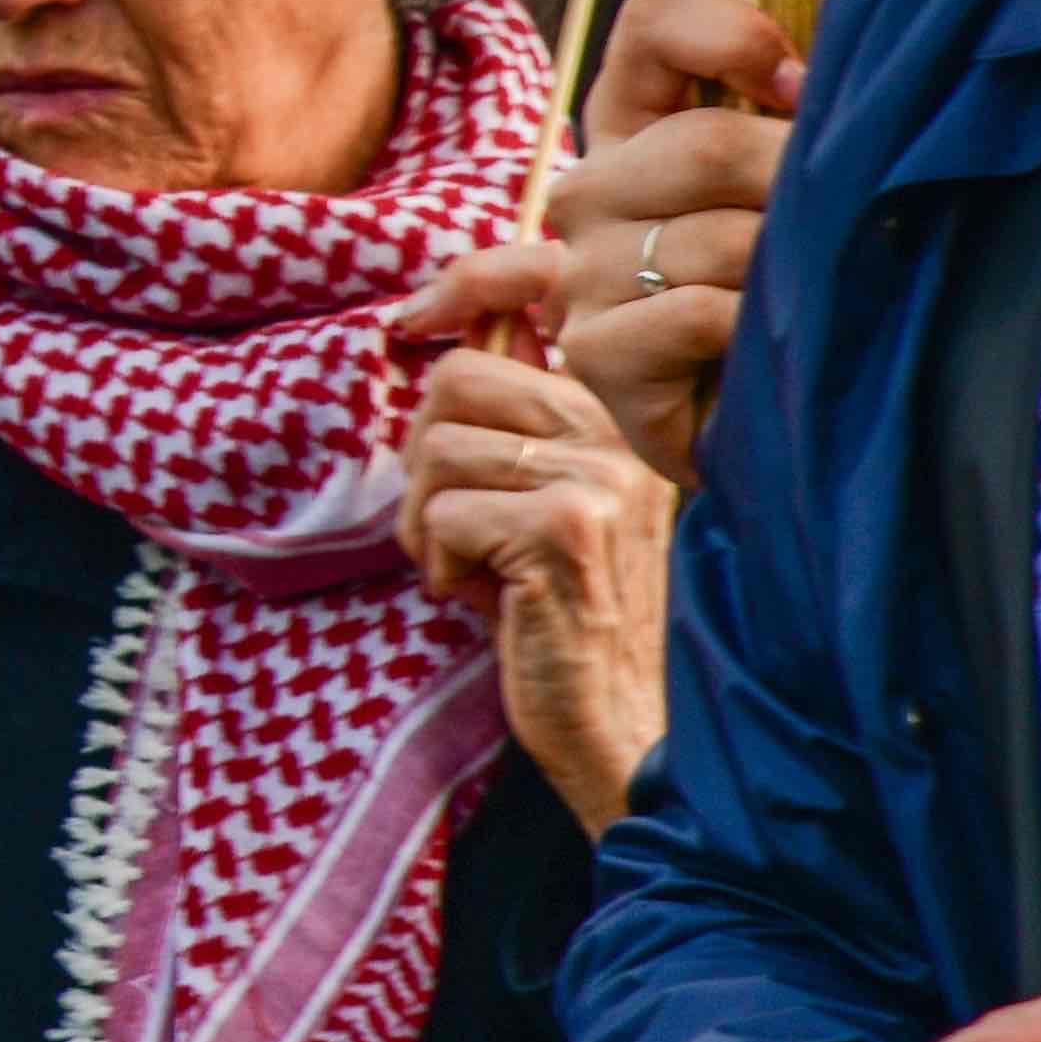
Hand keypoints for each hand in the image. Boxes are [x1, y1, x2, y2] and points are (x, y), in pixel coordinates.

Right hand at [398, 0, 799, 490]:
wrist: (777, 434)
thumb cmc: (800, 292)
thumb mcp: (804, 181)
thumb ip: (811, 94)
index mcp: (632, 128)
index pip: (651, 26)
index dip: (731, 34)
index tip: (802, 85)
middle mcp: (587, 190)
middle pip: (702, 143)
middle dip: (799, 186)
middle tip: (849, 230)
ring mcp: (578, 273)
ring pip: (718, 238)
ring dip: (793, 277)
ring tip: (811, 305)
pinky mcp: (593, 352)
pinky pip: (702, 315)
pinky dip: (760, 335)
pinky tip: (771, 354)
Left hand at [399, 344, 674, 831]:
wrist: (623, 725)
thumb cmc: (557, 616)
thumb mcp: (533, 502)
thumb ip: (506, 419)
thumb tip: (456, 319)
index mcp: (609, 417)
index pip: (509, 317)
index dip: (455, 320)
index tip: (417, 333)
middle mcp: (611, 435)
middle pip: (454, 378)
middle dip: (424, 460)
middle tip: (455, 528)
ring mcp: (595, 478)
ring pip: (438, 451)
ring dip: (427, 525)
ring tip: (481, 572)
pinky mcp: (564, 530)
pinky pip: (442, 516)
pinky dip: (443, 567)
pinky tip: (494, 604)